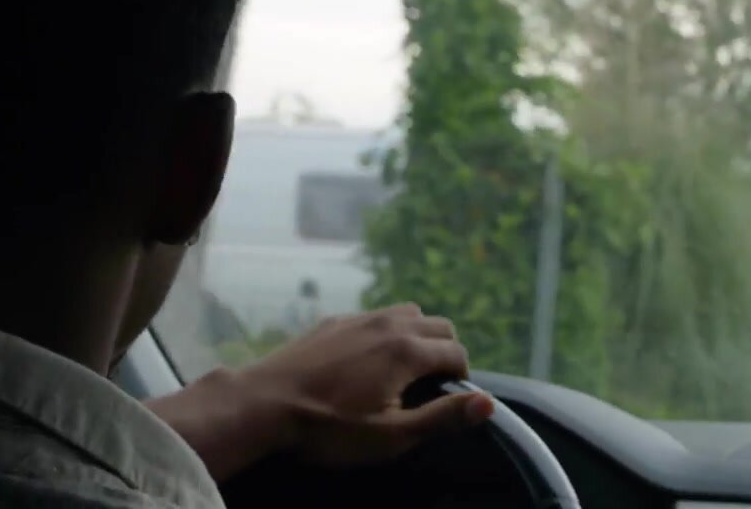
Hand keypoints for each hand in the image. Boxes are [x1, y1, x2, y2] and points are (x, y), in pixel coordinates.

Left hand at [240, 302, 495, 466]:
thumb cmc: (328, 429)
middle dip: (446, 353)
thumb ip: (442, 417)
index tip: (447, 402)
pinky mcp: (334, 321)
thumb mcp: (391, 436)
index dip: (461, 379)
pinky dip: (387, 332)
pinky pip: (376, 316)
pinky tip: (367, 361)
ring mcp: (360, 318)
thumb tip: (488, 404)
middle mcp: (389, 323)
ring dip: (419, 336)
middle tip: (431, 388)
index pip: (458, 353)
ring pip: (409, 313)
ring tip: (404, 371)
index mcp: (408, 350)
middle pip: (440, 326)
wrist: (262, 405)